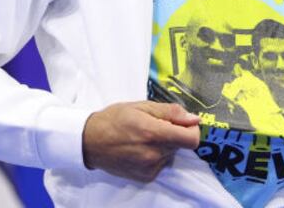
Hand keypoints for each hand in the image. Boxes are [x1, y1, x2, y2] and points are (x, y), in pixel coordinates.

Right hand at [81, 101, 200, 181]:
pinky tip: (140, 149)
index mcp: (154, 133)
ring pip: (171, 154)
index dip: (191, 129)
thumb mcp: (142, 106)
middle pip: (181, 145)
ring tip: (143, 137)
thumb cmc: (114, 119)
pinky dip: (156, 156)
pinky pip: (161, 164)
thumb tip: (194, 119)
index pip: (192, 139)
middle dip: (174, 134)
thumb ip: (171, 112)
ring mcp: (149, 168)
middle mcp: (154, 154)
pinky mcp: (145, 177)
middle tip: (154, 126)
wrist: (89, 141)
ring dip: (164, 145)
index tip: (182, 123)